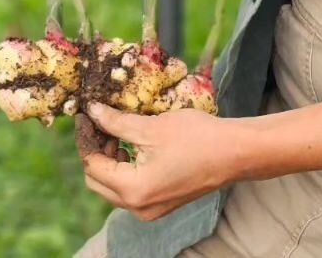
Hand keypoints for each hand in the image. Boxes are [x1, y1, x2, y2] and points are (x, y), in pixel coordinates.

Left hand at [80, 103, 243, 221]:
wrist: (235, 153)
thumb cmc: (196, 137)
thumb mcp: (151, 127)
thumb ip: (117, 122)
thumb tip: (92, 112)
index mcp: (133, 189)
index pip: (93, 166)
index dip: (87, 139)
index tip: (87, 115)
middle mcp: (138, 207)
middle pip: (99, 181)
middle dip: (96, 152)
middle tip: (103, 123)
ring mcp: (151, 209)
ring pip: (114, 187)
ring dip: (111, 160)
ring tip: (120, 131)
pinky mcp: (162, 204)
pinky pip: (132, 189)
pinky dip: (127, 168)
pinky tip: (136, 145)